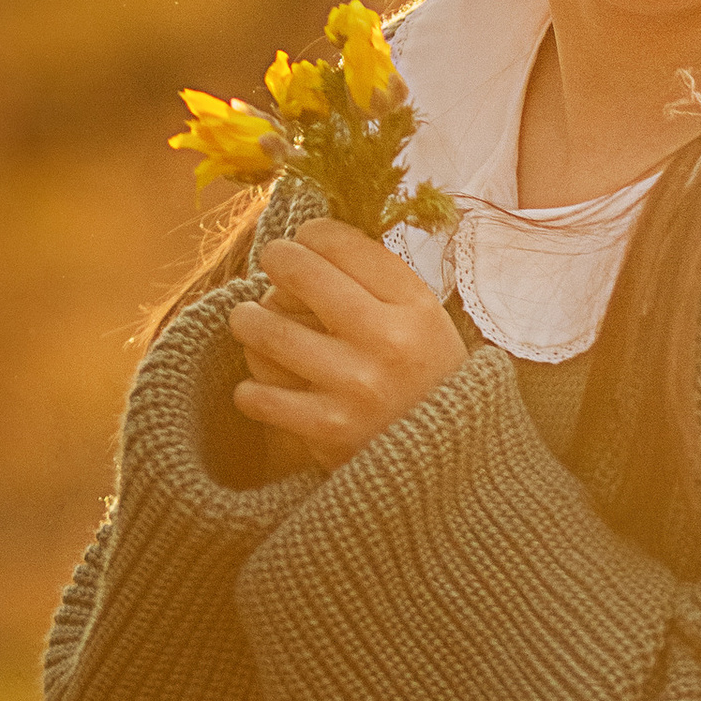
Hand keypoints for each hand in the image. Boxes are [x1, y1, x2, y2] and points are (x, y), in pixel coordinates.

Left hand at [227, 220, 467, 474]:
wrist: (451, 466)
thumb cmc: (427, 380)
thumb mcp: (423, 320)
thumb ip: (378, 280)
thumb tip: (312, 236)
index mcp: (415, 306)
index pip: (342, 243)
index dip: (311, 233)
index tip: (305, 242)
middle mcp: (387, 341)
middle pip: (299, 272)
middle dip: (276, 260)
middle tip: (272, 266)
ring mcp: (355, 386)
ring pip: (266, 328)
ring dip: (248, 320)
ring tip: (250, 322)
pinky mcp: (328, 430)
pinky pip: (258, 393)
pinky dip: (252, 388)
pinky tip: (262, 387)